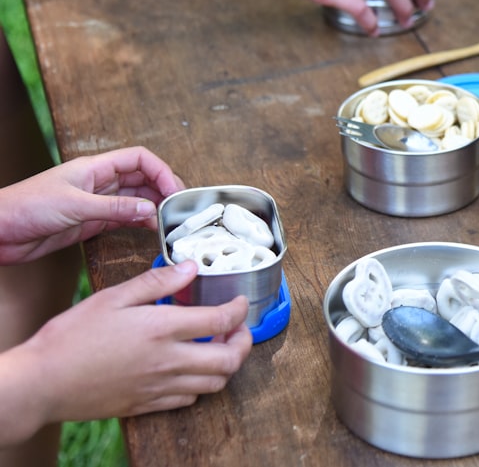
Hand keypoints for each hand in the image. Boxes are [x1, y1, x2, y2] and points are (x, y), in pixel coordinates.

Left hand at [0, 146, 183, 263]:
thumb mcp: (75, 206)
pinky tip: (149, 228)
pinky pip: (123, 217)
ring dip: (152, 206)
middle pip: (141, 178)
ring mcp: (95, 202)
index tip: (173, 190)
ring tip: (167, 219)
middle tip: (177, 206)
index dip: (160, 171)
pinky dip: (139, 222)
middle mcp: (98, 182)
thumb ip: (115, 207)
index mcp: (94, 168)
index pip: (139, 159)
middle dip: (162, 189)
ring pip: (135, 198)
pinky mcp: (90, 222)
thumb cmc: (25, 207)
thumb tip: (149, 209)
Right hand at [2, 261, 250, 442]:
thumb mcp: (113, 297)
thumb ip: (156, 281)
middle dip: (244, 342)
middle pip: (229, 360)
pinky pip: (188, 400)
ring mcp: (159, 387)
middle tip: (238, 329)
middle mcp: (168, 361)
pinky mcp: (147, 405)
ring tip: (217, 347)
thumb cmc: (72, 337)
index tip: (240, 302)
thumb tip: (189, 267)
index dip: (240, 309)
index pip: (221, 320)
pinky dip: (200, 385)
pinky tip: (189, 369)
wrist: (41, 382)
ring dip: (226, 365)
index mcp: (162, 329)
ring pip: (214, 384)